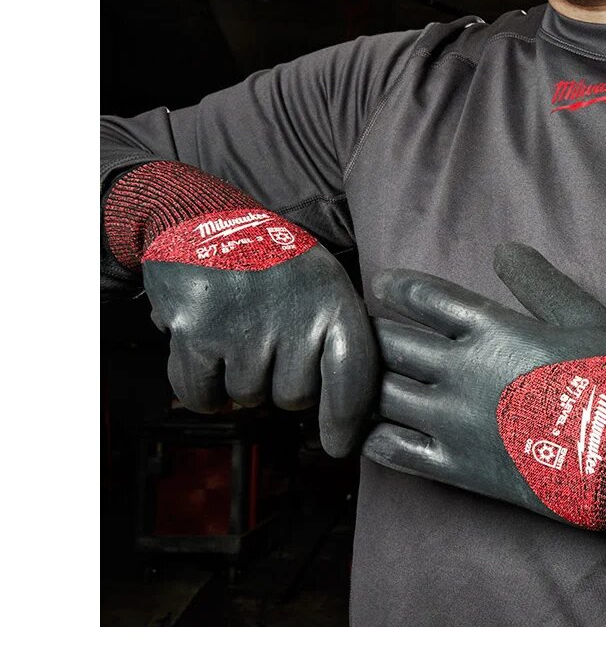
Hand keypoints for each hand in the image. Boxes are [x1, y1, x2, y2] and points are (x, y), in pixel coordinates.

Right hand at [105, 161, 377, 456]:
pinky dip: (202, 390)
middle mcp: (293, 310)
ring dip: (239, 382)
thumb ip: (337, 339)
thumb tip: (347, 421)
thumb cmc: (270, 262)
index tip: (338, 445)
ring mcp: (243, 322)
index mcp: (333, 297)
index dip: (347, 419)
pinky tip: (207, 355)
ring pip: (248, 398)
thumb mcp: (321, 282)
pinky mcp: (195, 331)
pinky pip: (203, 397)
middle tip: (266, 346)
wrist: (200, 217)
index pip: (353, 373)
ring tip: (237, 335)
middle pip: (294, 398)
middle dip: (279, 385)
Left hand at [363, 242, 605, 570]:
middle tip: (360, 327)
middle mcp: (461, 371)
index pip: (425, 297)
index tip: (381, 285)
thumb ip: (538, 281)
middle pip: (393, 343)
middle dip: (370, 330)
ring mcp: (453, 421)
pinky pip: (395, 451)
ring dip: (364, 379)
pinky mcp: (456, 466)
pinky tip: (370, 429)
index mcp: (491, 329)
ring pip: (383, 393)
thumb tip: (503, 248)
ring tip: (357, 374)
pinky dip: (374, 437)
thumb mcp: (583, 314)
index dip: (397, 287)